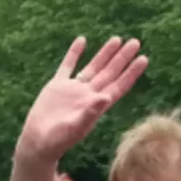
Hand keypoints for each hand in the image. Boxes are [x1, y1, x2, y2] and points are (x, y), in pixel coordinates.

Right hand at [15, 37, 149, 164]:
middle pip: (109, 73)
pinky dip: (74, 53)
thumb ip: (90, 113)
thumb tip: (106, 97)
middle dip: (122, 58)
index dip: (131, 73)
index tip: (143, 59)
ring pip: (93, 67)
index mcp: (96, 106)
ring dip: (105, 54)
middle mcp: (88, 95)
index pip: (118, 86)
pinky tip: (82, 40)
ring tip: (117, 39)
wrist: (37, 142)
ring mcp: (73, 89)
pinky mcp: (57, 86)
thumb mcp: (75, 128)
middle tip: (135, 42)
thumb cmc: (58, 140)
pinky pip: (68, 66)